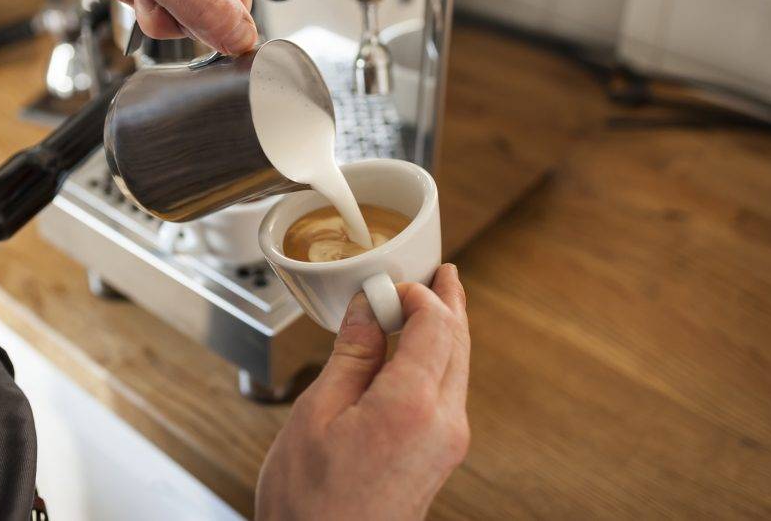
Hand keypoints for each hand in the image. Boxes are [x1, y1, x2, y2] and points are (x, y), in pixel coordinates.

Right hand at [256, 264, 470, 520]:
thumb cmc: (310, 502)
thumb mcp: (317, 413)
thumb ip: (351, 354)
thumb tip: (367, 307)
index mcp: (411, 405)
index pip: (436, 324)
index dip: (417, 293)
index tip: (389, 282)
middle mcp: (444, 423)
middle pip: (458, 342)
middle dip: (448, 302)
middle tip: (440, 272)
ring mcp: (448, 443)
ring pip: (459, 367)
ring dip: (447, 330)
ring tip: (431, 303)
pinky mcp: (442, 456)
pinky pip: (451, 392)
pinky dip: (440, 360)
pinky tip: (421, 353)